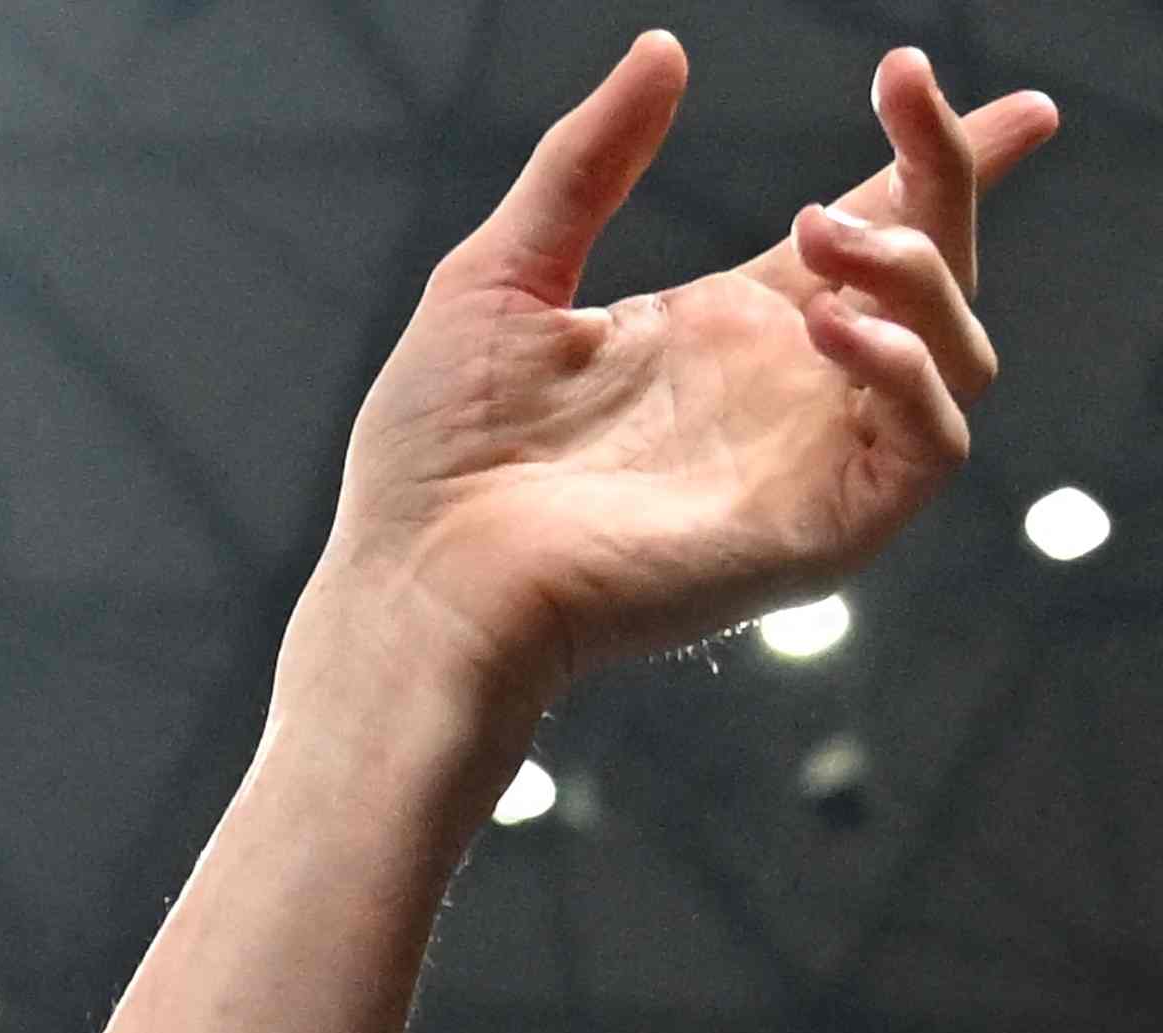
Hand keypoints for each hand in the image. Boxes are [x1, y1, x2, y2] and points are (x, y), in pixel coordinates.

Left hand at [323, 36, 1055, 716]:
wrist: (410, 586)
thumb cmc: (434, 459)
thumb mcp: (501, 276)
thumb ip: (586, 165)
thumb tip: (663, 49)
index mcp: (726, 330)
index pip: (873, 230)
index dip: (944, 160)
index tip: (1015, 105)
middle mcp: (785, 389)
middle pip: (931, 267)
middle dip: (946, 171)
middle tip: (903, 93)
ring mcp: (809, 461)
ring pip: (955, 347)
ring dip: (918, 267)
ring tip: (820, 232)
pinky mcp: (818, 533)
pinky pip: (928, 443)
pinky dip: (906, 370)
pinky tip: (833, 328)